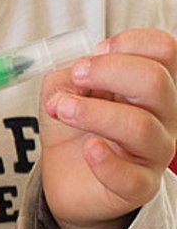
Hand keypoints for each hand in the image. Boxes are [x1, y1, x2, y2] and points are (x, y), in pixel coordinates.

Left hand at [40, 29, 176, 228]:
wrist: (68, 176)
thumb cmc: (75, 126)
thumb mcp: (65, 89)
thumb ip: (68, 74)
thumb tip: (76, 73)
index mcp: (150, 85)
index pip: (166, 51)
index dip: (130, 43)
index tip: (97, 51)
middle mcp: (163, 116)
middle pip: (156, 81)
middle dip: (107, 71)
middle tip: (77, 77)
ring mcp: (154, 152)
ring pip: (140, 126)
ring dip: (92, 112)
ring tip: (62, 110)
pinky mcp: (139, 186)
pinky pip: (130, 176)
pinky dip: (105, 160)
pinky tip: (88, 149)